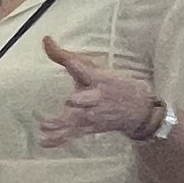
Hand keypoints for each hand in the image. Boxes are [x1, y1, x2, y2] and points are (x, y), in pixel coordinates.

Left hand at [36, 37, 167, 146]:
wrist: (139, 110)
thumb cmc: (112, 84)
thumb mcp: (95, 68)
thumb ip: (68, 57)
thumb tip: (46, 40)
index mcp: (98, 79)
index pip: (83, 68)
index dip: (71, 61)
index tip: (53, 47)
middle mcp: (96, 98)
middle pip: (87, 99)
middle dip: (81, 101)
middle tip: (71, 102)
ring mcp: (93, 116)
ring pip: (77, 120)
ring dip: (63, 124)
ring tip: (46, 125)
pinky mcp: (89, 128)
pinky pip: (73, 135)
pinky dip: (59, 140)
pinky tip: (44, 142)